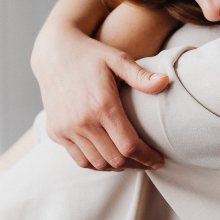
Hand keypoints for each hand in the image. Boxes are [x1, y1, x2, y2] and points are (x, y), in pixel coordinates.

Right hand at [32, 25, 169, 170]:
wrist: (53, 53)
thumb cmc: (90, 55)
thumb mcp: (117, 59)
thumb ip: (141, 75)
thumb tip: (166, 82)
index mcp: (102, 105)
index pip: (129, 146)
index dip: (147, 158)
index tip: (159, 160)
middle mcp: (82, 121)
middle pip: (115, 159)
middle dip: (137, 165)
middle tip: (149, 162)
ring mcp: (66, 128)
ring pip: (97, 163)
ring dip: (117, 166)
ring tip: (131, 161)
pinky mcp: (55, 131)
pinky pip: (79, 159)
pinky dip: (96, 163)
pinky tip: (109, 157)